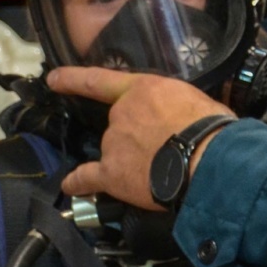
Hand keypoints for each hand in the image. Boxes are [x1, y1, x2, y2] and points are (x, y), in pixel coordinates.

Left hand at [48, 67, 232, 207]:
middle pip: (119, 125)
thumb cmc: (212, 129)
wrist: (208, 160)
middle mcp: (121, 114)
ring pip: (114, 152)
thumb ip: (177, 108)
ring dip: (130, 161)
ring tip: (160, 173)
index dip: (74, 79)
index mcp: (143, 90)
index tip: (53, 79)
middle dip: (137, 137)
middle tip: (166, 150)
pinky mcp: (112, 174)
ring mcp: (113, 144)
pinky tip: (72, 188)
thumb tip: (182, 122)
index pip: (100, 81)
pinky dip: (79, 183)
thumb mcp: (197, 102)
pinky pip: (88, 178)